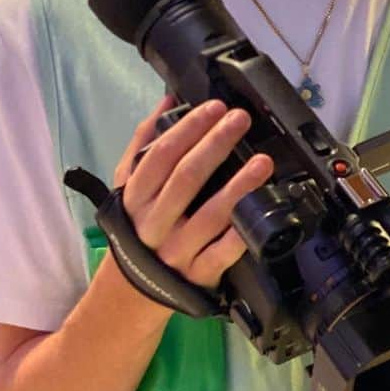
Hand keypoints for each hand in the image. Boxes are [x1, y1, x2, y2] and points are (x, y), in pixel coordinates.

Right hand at [112, 95, 273, 289]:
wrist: (132, 288)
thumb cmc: (136, 226)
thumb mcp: (127, 185)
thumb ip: (143, 143)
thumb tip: (167, 102)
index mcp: (136, 197)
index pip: (161, 155)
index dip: (188, 128)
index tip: (214, 108)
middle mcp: (155, 223)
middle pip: (187, 178)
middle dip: (215, 144)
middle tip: (240, 120)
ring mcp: (177, 250)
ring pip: (211, 215)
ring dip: (239, 186)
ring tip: (262, 162)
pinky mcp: (198, 274)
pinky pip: (222, 253)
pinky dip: (238, 234)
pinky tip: (256, 214)